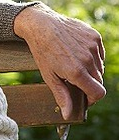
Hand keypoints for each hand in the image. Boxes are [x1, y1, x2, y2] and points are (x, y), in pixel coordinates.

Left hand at [13, 3, 105, 118]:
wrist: (40, 24)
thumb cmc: (42, 51)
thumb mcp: (48, 75)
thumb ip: (61, 96)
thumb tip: (68, 115)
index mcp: (77, 72)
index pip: (98, 93)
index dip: (92, 99)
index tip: (84, 98)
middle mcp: (88, 59)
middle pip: (98, 81)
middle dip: (88, 84)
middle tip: (73, 79)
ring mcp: (93, 47)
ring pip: (99, 67)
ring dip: (90, 69)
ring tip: (72, 63)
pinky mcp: (94, 36)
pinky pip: (99, 53)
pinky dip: (92, 56)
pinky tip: (77, 52)